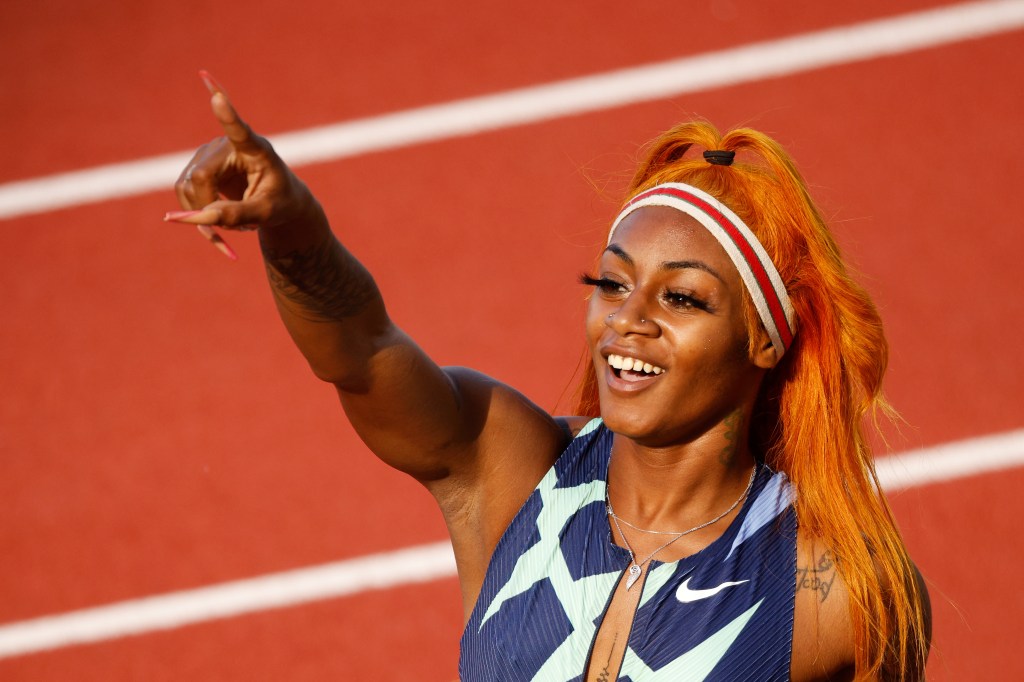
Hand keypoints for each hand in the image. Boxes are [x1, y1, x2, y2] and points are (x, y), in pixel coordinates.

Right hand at [166, 71, 322, 242]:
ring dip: (203, 214)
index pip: (239, 130)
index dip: (227, 115)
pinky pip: (184, 194)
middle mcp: (226, 145)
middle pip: (200, 177)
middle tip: (232, 231)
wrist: (278, 201)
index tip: (217, 98)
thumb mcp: (267, 213)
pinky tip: (218, 221)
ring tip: (233, 224)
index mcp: (256, 150)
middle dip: (208, 208)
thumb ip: (239, 214)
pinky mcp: (197, 167)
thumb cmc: (280, 202)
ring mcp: (207, 154)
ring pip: (186, 188)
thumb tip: (203, 217)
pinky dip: (196, 214)